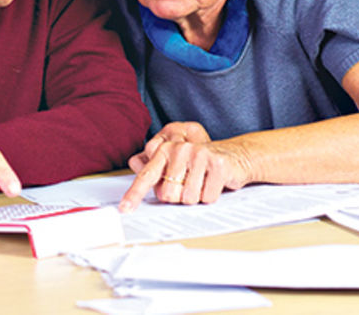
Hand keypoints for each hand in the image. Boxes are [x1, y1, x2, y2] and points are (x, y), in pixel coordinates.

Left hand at [118, 128, 250, 212]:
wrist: (234, 156)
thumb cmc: (200, 165)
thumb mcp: (177, 168)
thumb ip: (158, 178)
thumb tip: (141, 192)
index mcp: (165, 150)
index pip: (146, 176)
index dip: (134, 194)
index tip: (124, 209)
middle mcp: (179, 149)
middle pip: (168, 194)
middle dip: (179, 197)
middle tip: (189, 185)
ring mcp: (198, 154)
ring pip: (188, 198)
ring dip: (197, 197)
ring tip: (203, 183)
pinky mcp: (217, 164)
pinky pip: (207, 197)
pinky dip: (211, 196)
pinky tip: (214, 183)